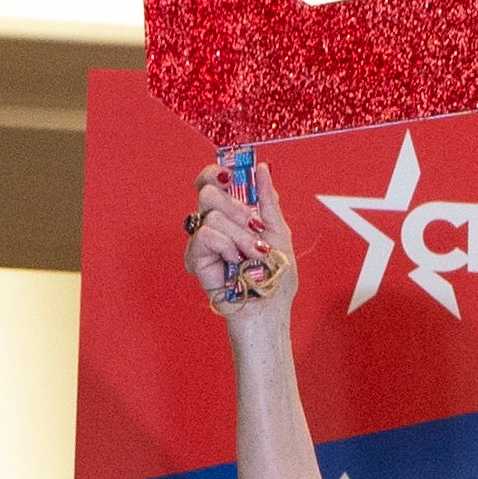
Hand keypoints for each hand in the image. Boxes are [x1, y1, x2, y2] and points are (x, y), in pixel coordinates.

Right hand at [187, 154, 296, 319]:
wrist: (270, 310)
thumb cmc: (276, 279)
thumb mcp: (280, 233)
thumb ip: (269, 201)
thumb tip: (261, 168)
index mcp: (233, 215)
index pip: (212, 183)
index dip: (216, 172)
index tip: (231, 174)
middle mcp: (215, 225)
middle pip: (206, 192)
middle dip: (236, 205)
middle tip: (254, 225)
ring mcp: (204, 242)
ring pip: (211, 215)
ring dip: (240, 234)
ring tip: (253, 254)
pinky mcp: (197, 260)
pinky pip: (205, 236)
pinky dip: (226, 246)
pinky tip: (236, 262)